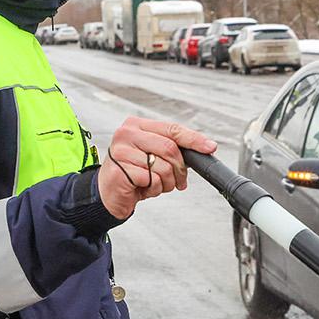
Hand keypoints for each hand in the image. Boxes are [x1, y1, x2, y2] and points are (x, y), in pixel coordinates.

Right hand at [97, 116, 216, 219]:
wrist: (109, 193)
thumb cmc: (133, 173)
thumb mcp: (154, 155)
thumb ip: (173, 148)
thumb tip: (204, 148)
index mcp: (137, 125)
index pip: (172, 129)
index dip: (194, 139)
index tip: (210, 147)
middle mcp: (127, 134)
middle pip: (170, 148)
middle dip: (179, 169)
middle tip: (179, 181)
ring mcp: (120, 151)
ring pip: (162, 167)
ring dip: (165, 183)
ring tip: (154, 184)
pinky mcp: (119, 170)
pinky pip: (150, 180)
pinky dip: (152, 189)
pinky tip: (142, 188)